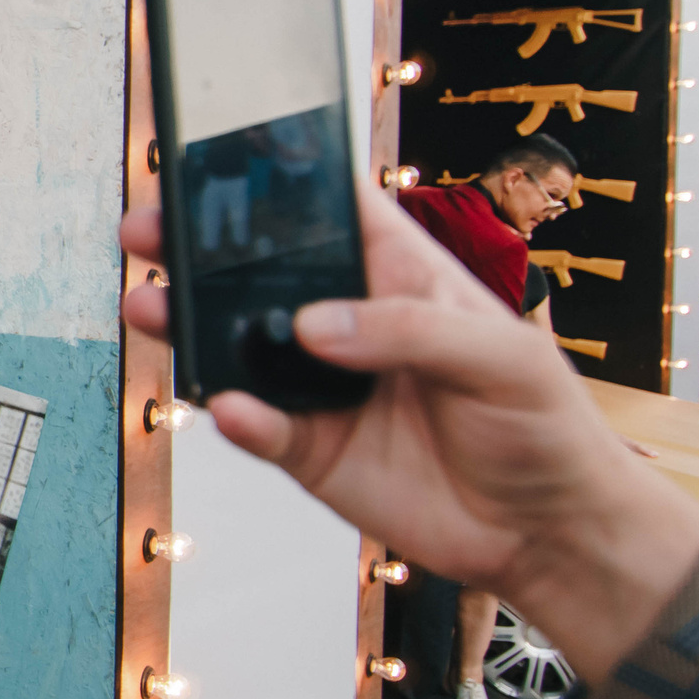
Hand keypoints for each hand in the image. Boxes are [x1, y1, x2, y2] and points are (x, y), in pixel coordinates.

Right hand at [120, 190, 698, 683]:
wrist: (549, 532)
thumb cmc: (545, 425)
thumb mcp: (502, 355)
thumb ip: (411, 330)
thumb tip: (316, 326)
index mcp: (401, 277)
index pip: (331, 214)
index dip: (280, 186)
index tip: (221, 166)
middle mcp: (351, 324)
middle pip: (260, 276)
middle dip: (200, 251)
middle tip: (150, 231)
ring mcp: (324, 387)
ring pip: (239, 349)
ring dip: (189, 328)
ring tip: (150, 308)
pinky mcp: (310, 451)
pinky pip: (260, 429)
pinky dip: (239, 420)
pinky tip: (232, 410)